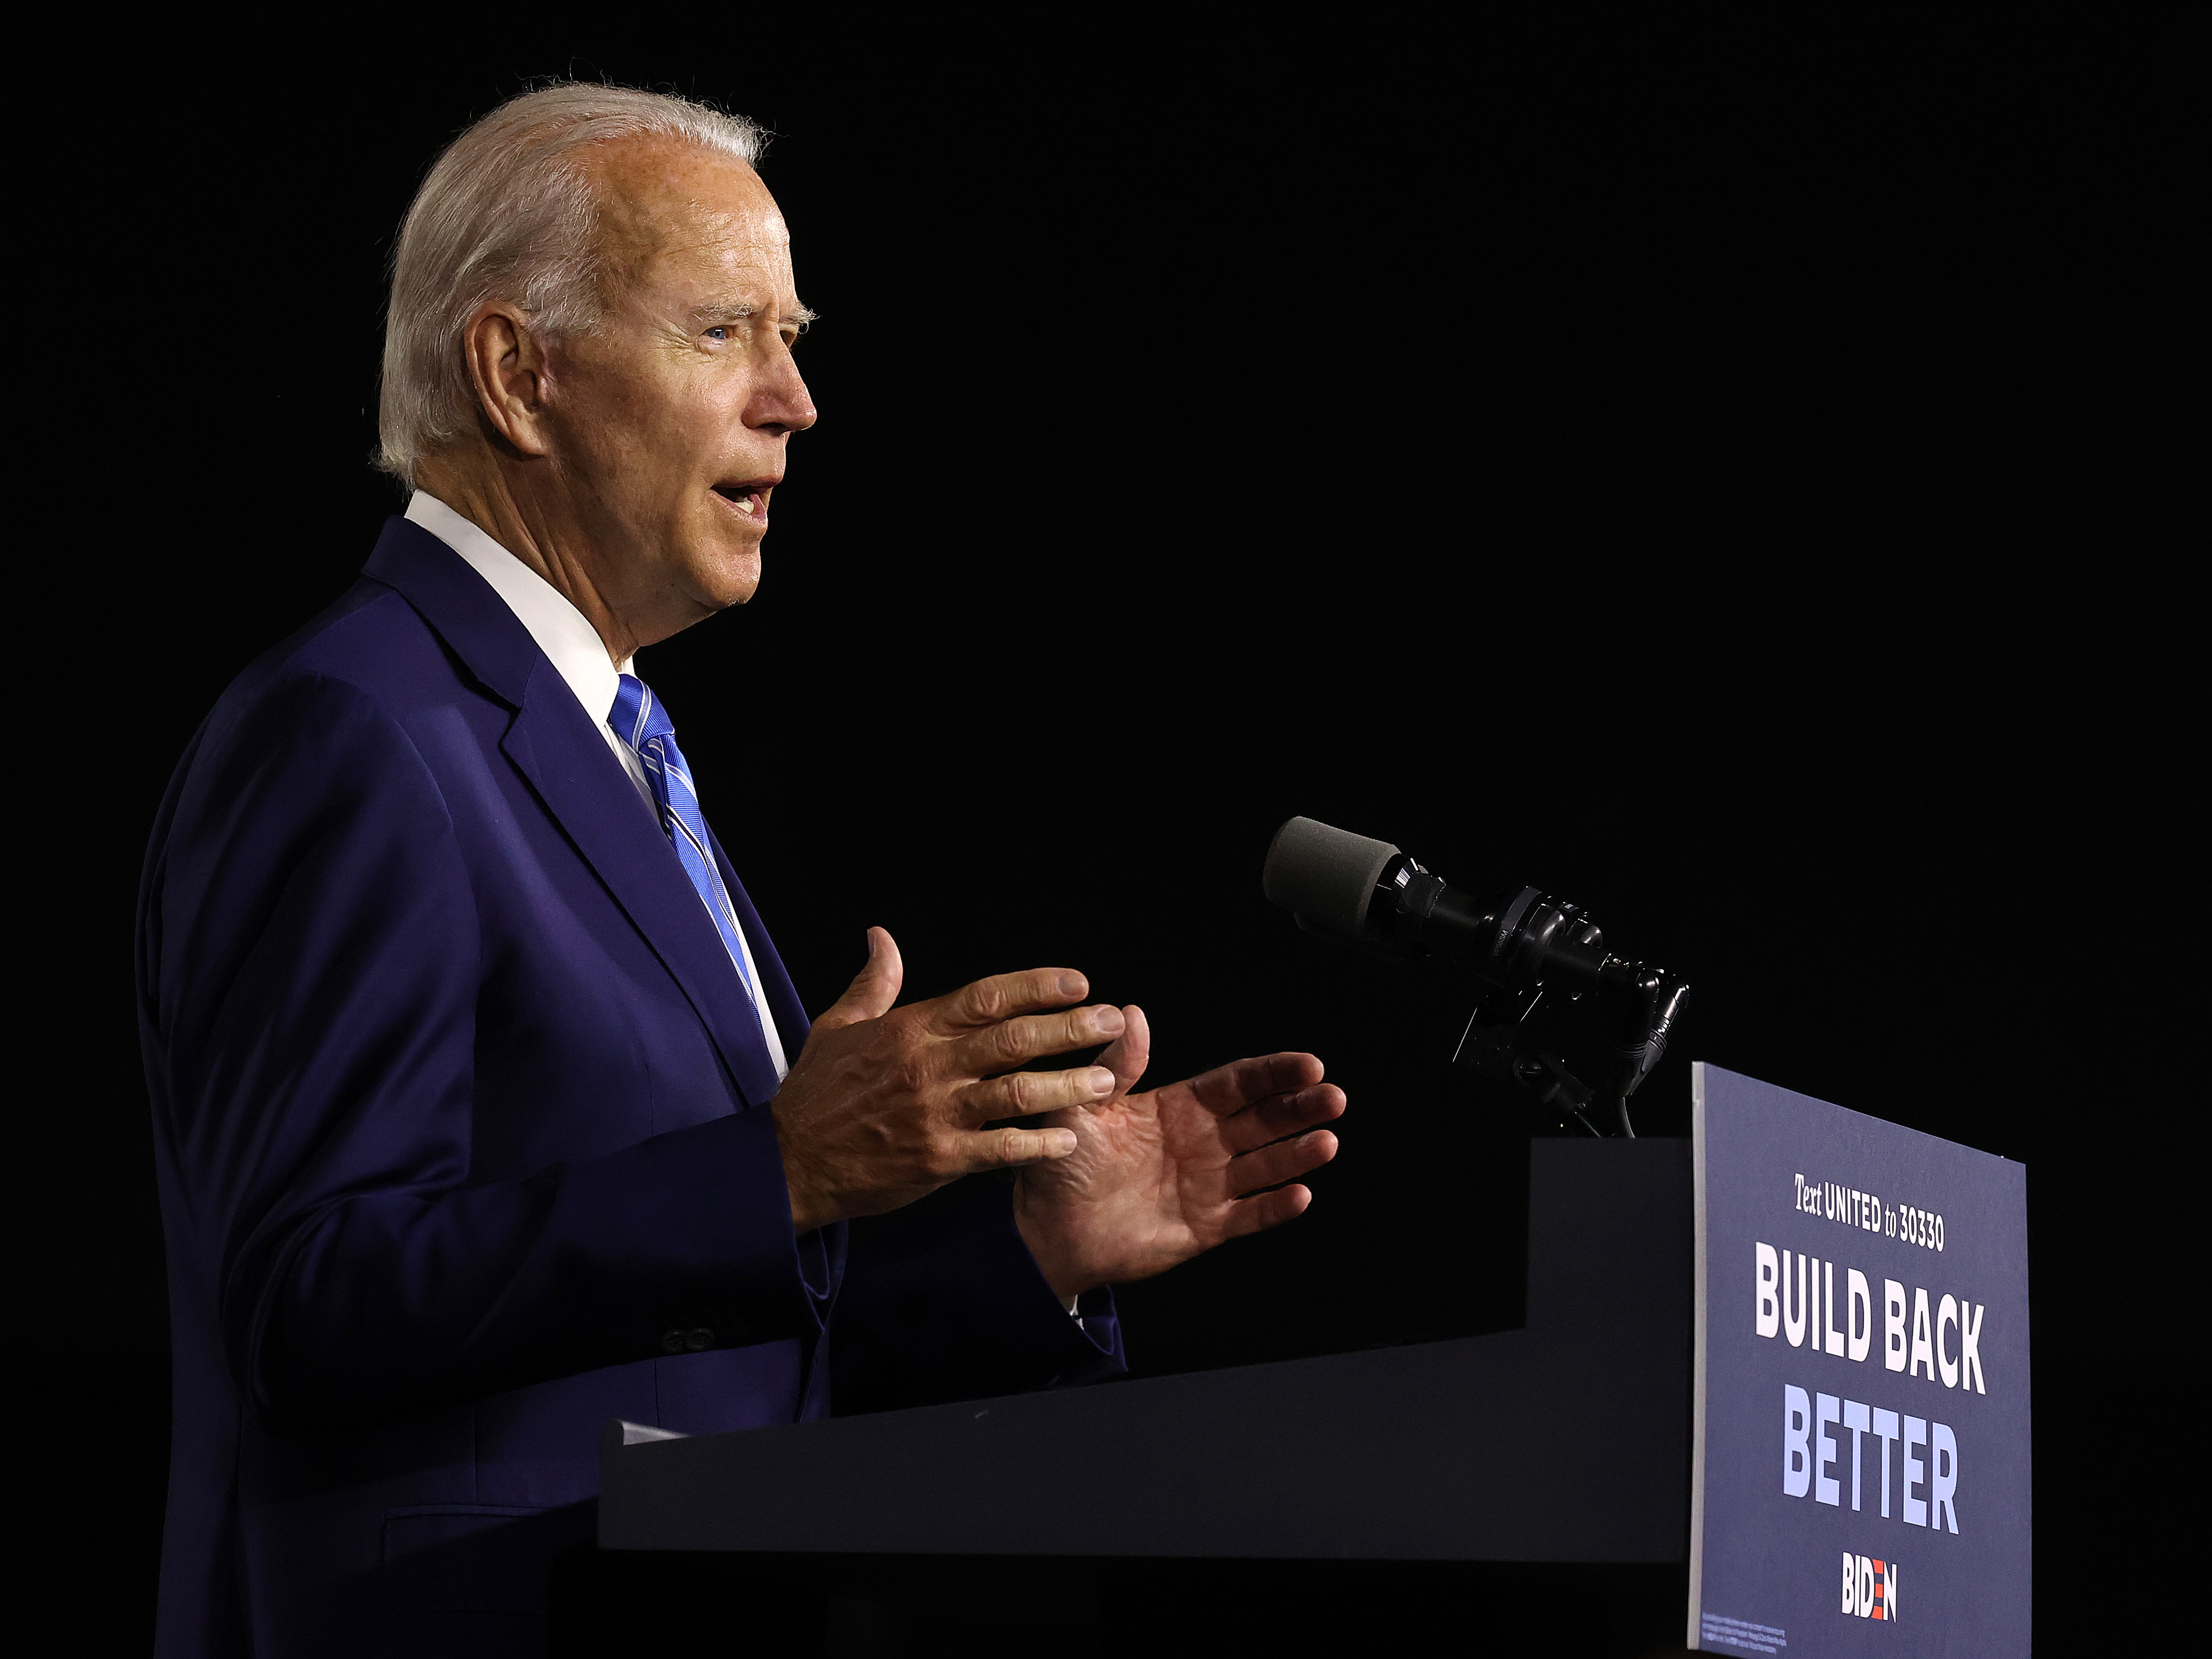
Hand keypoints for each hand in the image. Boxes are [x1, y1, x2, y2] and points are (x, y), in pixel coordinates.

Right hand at [771, 928, 1125, 1232]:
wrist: (789, 1161)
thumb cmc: (816, 1093)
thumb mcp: (839, 1026)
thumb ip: (873, 982)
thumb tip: (882, 935)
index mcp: (912, 1028)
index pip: (987, 996)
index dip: (1038, 986)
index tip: (1078, 982)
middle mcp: (930, 1065)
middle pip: (1014, 1037)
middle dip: (1071, 1027)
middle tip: (1113, 1020)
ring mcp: (937, 1113)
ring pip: (1017, 1091)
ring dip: (1067, 1084)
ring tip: (1105, 1079)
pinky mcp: (939, 1159)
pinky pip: (1001, 1148)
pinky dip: (1037, 1143)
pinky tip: (1068, 1138)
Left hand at [1012, 1005, 1344, 1299]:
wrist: (1048, 1230)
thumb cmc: (1062, 1165)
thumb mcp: (1082, 1106)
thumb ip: (1115, 1065)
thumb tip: (1132, 1013)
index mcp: (1179, 1107)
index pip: (1237, 1084)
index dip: (1273, 1074)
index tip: (1308, 1064)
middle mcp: (1203, 1143)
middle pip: (1262, 1120)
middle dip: (1298, 1108)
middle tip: (1333, 1096)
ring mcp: (1208, 1185)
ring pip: (1264, 1165)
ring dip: (1297, 1153)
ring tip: (1327, 1141)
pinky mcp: (1206, 1227)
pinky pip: (1248, 1215)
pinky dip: (1275, 1207)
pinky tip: (1301, 1194)